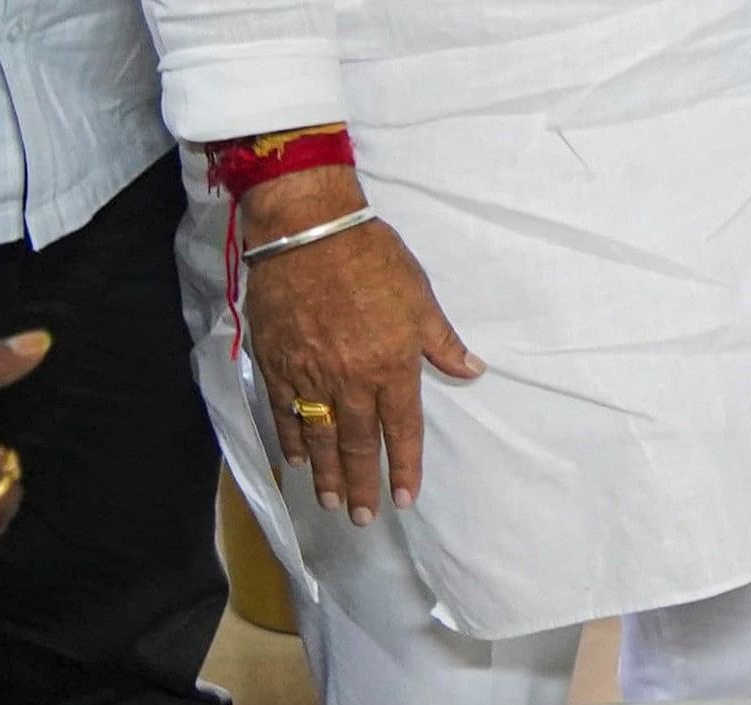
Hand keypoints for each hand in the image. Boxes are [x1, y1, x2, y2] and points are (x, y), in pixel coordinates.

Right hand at [237, 166, 479, 526]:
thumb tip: (473, 370)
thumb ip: (441, 342)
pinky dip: (290, 440)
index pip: (402, 428)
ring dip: (326, 473)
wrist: (308, 234)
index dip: (405, 466)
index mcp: (391, 366)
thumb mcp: (420, 297)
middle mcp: (350, 381)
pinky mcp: (277, 365)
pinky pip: (284, 414)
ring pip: (320, 437)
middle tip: (361, 517)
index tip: (405, 498)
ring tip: (329, 503)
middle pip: (359, 444)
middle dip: (362, 484)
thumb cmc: (372, 260)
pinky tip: (296, 461)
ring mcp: (309, 376)